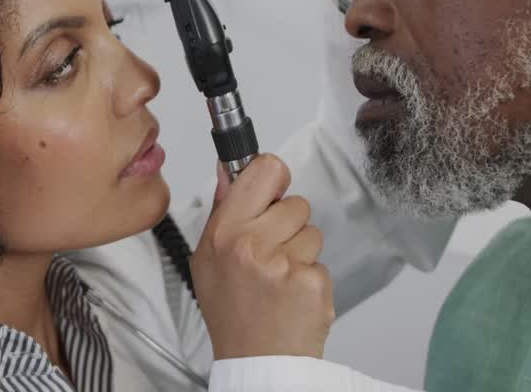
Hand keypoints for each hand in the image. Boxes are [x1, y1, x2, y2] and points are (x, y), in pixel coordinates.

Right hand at [191, 155, 331, 359]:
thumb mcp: (208, 258)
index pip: (264, 169)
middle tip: (271, 254)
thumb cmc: (232, 311)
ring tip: (280, 279)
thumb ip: (223, 209)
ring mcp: (283, 263)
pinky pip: (322, 261)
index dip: (273, 179)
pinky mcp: (310, 281)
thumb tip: (227, 169)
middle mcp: (251, 244)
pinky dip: (311, 277)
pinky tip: (293, 295)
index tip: (272, 193)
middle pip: (295, 202)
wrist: (255, 361)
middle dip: (288, 225)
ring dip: (302, 252)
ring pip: (312, 232)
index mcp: (224, 232)